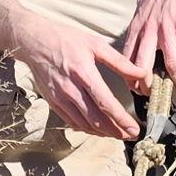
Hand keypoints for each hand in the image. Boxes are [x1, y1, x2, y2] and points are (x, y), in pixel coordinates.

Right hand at [14, 17, 144, 140]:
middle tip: (131, 136)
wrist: (33, 41)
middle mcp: (70, 89)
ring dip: (103, 133)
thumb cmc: (66, 39)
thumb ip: (120, 62)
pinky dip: (87, 129)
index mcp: (83, 73)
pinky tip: (98, 129)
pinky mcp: (53, 102)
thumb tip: (142, 74)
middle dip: (115, 131)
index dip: (121, 119)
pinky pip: (72, 122)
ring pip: (84, 124)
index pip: (105, 103)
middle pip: (95, 119)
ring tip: (118, 134)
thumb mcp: (96, 44)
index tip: (134, 128)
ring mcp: (59, 98)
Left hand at [120, 0, 175, 88]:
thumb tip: (143, 51)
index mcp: (136, 28)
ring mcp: (165, 28)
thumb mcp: (145, 11)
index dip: (129, 78)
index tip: (137, 89)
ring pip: (168, 63)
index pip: (125, 59)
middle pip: (140, 67)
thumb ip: (143, 30)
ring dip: (175, 79)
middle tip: (154, 96)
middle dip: (146, 86)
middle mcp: (147, 30)